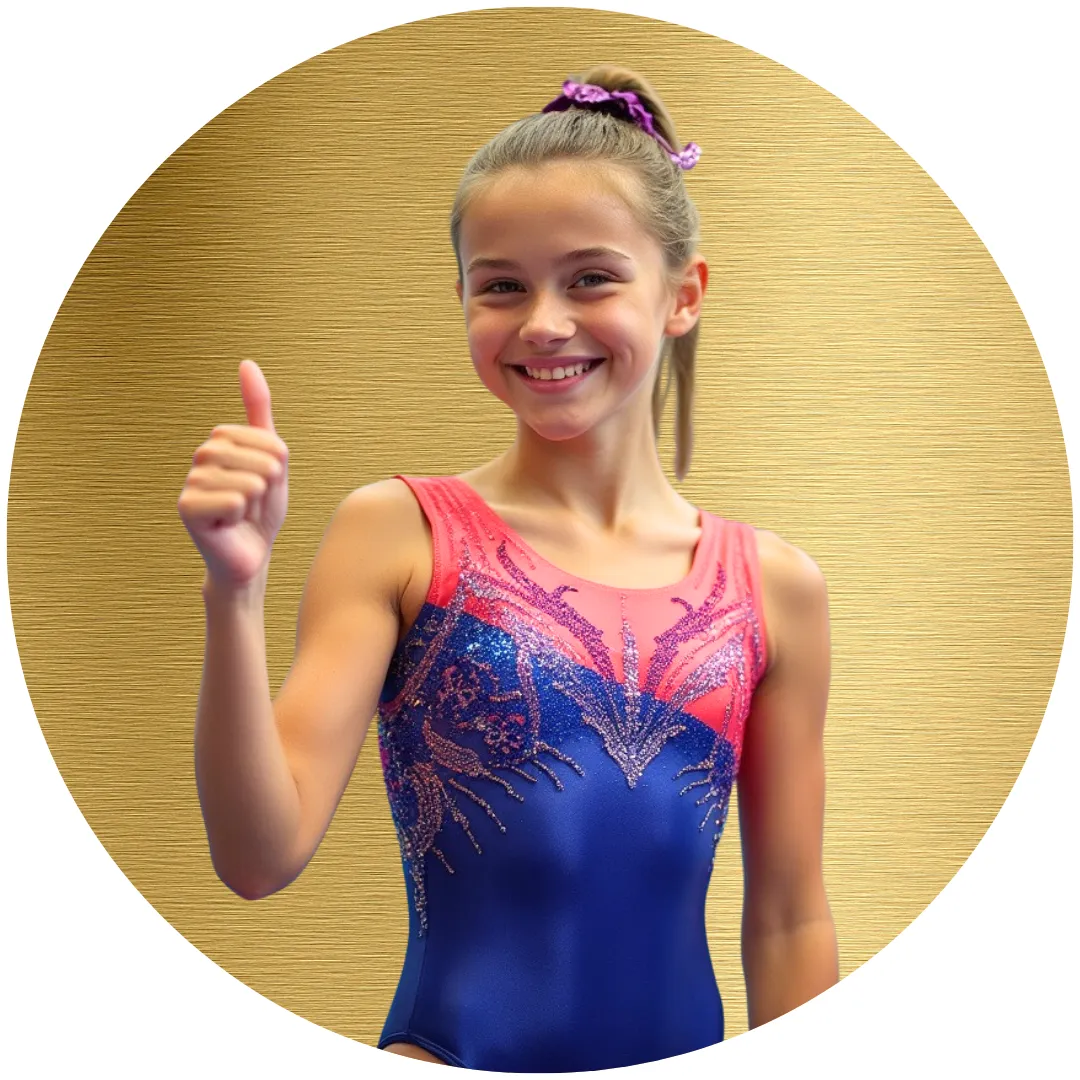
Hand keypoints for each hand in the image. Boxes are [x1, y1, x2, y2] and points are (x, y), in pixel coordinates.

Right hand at [178, 360, 289, 589]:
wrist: (249, 554)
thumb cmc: (261, 510)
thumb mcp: (272, 458)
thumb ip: (259, 411)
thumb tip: (246, 362)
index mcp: (222, 440)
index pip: (269, 440)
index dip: (278, 468)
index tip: (265, 485)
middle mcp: (201, 455)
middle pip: (262, 461)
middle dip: (270, 487)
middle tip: (255, 504)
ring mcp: (191, 481)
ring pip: (250, 483)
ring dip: (257, 504)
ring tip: (243, 514)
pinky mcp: (187, 508)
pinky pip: (233, 501)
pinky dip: (241, 517)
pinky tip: (229, 525)